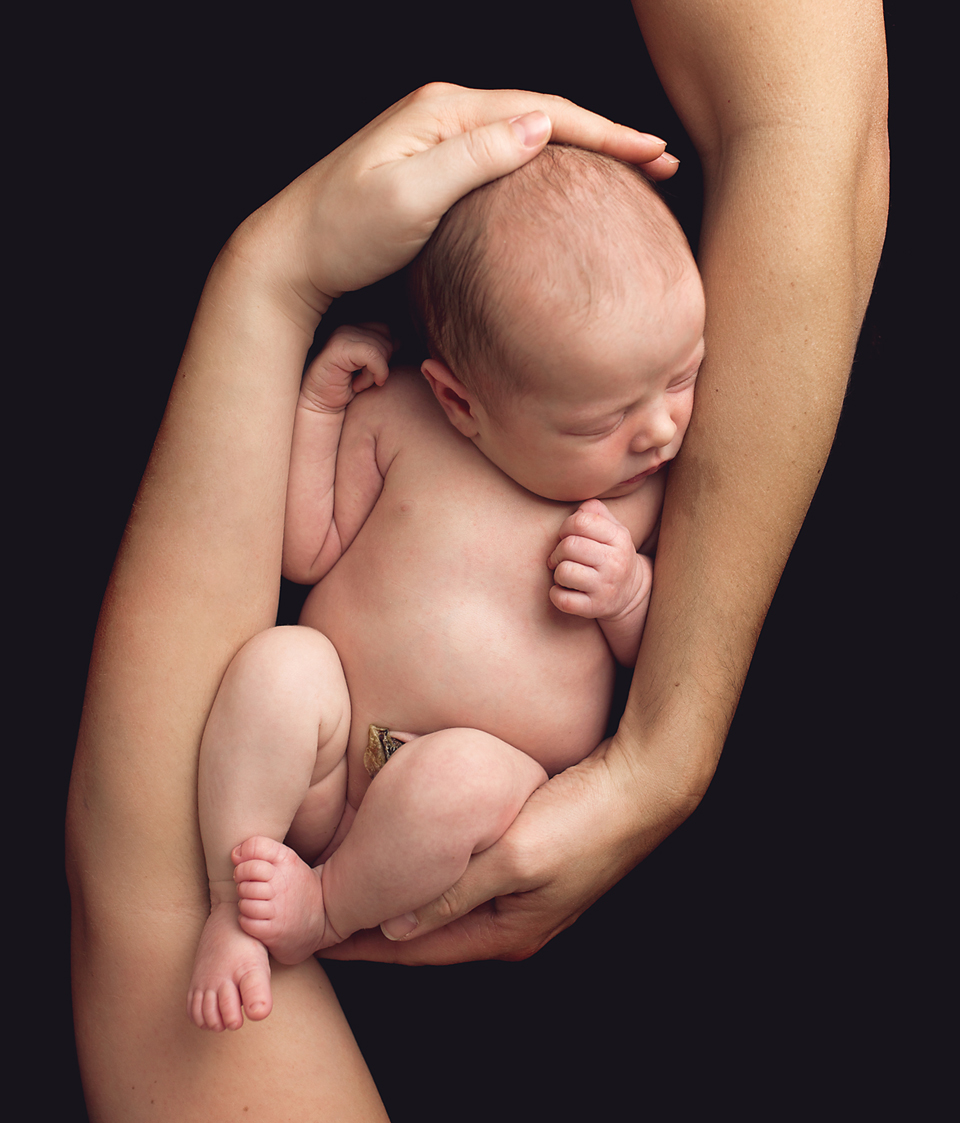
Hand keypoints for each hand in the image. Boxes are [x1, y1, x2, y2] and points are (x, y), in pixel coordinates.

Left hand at [234, 82, 674, 316]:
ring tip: (629, 171)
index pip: (543, 112)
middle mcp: (445, 114)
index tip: (653, 153)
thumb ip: (474, 158)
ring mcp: (439, 140)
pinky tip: (564, 185)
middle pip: (543, 116)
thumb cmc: (343, 231)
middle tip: (659, 162)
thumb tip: (539, 126)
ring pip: (527, 137)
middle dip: (605, 137)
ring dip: (580, 151)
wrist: (292, 254)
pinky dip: (545, 168)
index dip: (604, 133)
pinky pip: (505, 159)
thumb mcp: (409, 196)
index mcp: (445, 111)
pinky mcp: (434, 168)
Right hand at [299, 323, 394, 414]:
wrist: (321, 405)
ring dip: (374, 373)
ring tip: (358, 382)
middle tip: (363, 379)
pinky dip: (372, 374)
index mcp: (355, 328)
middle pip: (387, 338)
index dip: (387, 354)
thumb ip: (382, 352)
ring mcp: (342, 335)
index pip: (387, 331)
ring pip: (381, 348)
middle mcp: (348, 327)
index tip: (372, 373)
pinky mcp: (339, 347)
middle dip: (382, 364)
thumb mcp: (370, 367)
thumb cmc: (346, 388)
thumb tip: (400, 342)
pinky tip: (357, 385)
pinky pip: (373, 355)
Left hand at [319, 738, 688, 964]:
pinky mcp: (525, 865)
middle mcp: (511, 923)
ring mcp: (519, 897)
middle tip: (322, 910)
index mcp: (507, 933)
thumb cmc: (583, 822)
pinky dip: (428, 869)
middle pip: (425, 933)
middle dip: (375, 924)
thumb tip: (396, 923)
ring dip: (400, 895)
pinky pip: (460, 876)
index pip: (417, 950)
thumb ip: (455, 891)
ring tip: (353, 882)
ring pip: (441, 903)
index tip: (316, 939)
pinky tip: (405, 849)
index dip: (365, 945)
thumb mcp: (515, 857)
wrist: (641, 788)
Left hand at [547, 499, 650, 622]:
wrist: (631, 592)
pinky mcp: (594, 608)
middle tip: (562, 557)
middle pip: (569, 546)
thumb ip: (596, 511)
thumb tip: (578, 508)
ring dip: (557, 572)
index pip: (581, 521)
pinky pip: (562, 599)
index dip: (566, 526)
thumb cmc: (612, 554)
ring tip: (566, 574)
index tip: (567, 536)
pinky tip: (564, 590)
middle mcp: (615, 562)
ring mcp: (605, 587)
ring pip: (564, 572)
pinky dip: (556, 594)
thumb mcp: (614, 529)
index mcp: (619, 538)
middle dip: (558, 551)